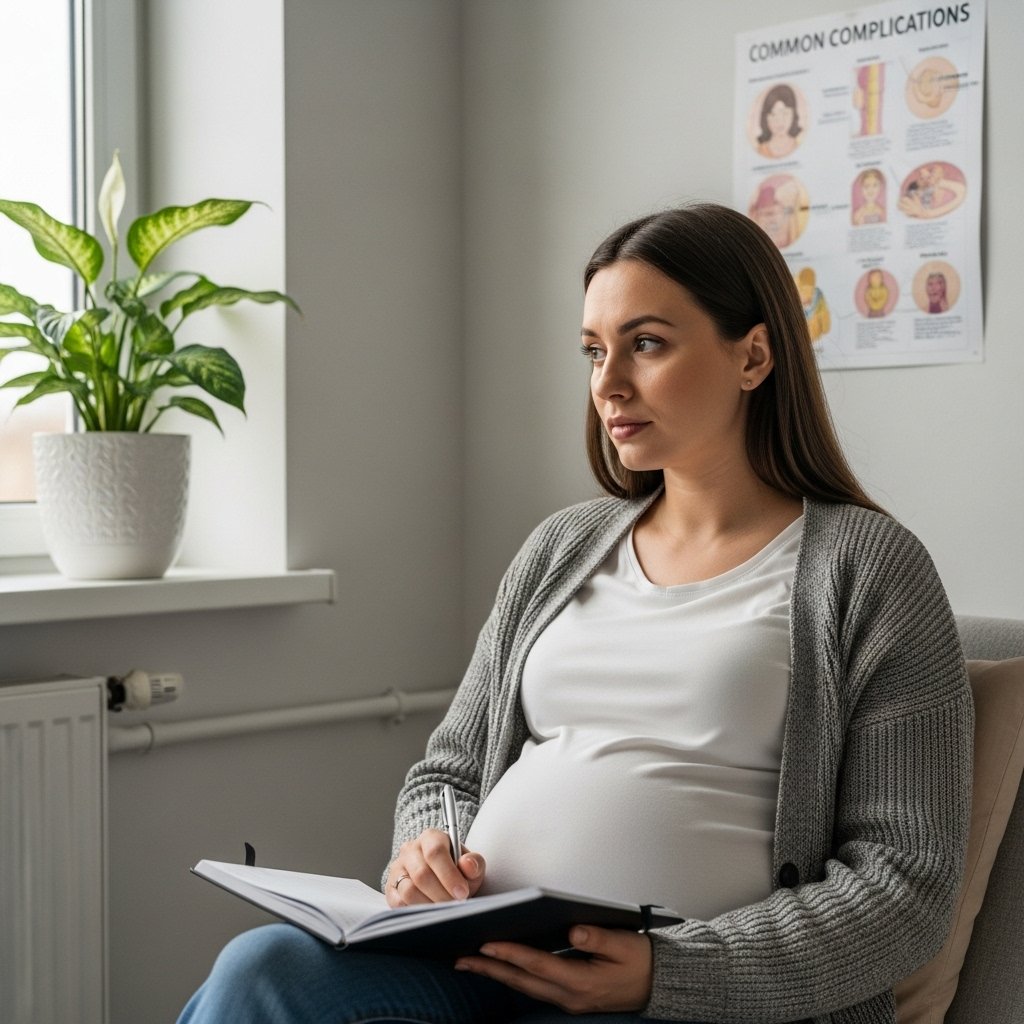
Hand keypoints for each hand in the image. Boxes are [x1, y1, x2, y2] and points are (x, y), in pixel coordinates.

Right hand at [385, 829, 485, 906]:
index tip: (462, 892)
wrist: (443, 880)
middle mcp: (411, 850)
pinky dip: (416, 910)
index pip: (435, 852)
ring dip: (430, 904)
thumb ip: (474, 863)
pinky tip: (430, 910)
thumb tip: (468, 864)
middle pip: (422, 874)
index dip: (449, 874)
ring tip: (444, 909)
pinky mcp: (390, 888)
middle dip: (442, 894)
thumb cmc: (458, 871)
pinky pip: (399, 903)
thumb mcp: (472, 866)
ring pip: (409, 890)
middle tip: (455, 905)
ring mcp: (398, 868)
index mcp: (431, 837)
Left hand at [454, 926, 652, 1013]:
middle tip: (460, 958)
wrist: (659, 985)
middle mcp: (571, 996)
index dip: (511, 954)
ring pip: (524, 986)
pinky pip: (534, 987)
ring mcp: (569, 1000)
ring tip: (471, 961)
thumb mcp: (625, 945)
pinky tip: (501, 967)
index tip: (487, 944)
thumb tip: (572, 930)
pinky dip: (514, 976)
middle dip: (490, 968)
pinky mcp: (569, 997)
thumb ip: (597, 937)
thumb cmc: (642, 961)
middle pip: (522, 981)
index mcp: (583, 982)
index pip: (538, 965)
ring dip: (497, 974)